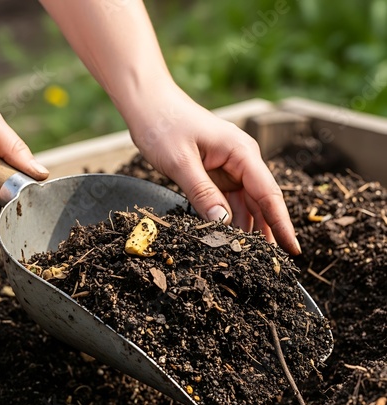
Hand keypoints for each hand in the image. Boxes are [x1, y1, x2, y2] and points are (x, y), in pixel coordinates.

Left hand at [126, 83, 300, 254]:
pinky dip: (229, 218)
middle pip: (261, 202)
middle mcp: (241, 160)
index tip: (292, 249)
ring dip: (246, 228)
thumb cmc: (164, 125)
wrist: (148, 105)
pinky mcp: (214, 172)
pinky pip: (227, 199)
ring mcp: (228, 167)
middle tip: (270, 263)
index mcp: (241, 153)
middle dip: (266, 231)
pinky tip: (229, 236)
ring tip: (249, 257)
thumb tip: (222, 224)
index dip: (281, 224)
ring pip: (244, 204)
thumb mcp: (181, 163)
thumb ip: (202, 193)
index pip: (269, 194)